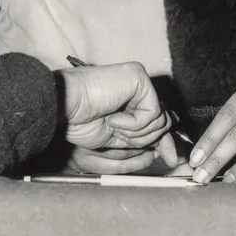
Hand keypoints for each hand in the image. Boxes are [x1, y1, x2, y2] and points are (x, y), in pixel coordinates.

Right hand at [57, 62, 177, 170]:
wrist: (65, 108)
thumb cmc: (81, 120)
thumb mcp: (120, 137)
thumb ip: (144, 139)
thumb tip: (170, 151)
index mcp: (133, 99)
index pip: (160, 120)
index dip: (163, 140)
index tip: (169, 158)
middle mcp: (139, 87)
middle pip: (165, 121)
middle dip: (147, 138)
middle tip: (122, 135)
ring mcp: (140, 81)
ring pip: (160, 119)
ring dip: (135, 132)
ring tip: (113, 124)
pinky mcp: (139, 78)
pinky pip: (152, 112)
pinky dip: (133, 124)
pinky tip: (113, 117)